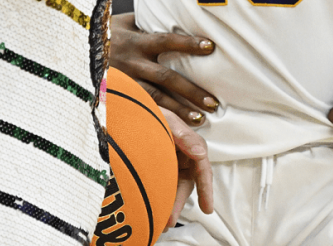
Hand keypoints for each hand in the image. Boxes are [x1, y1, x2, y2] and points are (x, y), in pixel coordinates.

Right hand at [110, 13, 218, 125]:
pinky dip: (160, 119)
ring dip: (179, 110)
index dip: (188, 43)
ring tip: (201, 118)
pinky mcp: (118, 97)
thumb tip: (173, 15)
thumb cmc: (102, 34)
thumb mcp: (122, 22)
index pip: (166, 41)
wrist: (70, 51)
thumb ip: (145, 22)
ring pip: (155, 99)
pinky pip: (141, 110)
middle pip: (166, 77)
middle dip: (191, 90)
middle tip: (214, 102)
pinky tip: (176, 128)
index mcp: (135, 42)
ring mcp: (124, 83)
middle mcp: (131, 63)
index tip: (210, 46)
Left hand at [159, 107, 213, 227]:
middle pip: (186, 182)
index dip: (206, 187)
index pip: (201, 166)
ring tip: (160, 222)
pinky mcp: (156, 167)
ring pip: (174, 187)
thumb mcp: (165, 118)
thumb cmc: (147, 111)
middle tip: (169, 220)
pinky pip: (161, 185)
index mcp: (188, 141)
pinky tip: (153, 211)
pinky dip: (160, 198)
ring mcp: (169, 161)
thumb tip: (201, 153)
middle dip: (179, 202)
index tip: (207, 207)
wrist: (125, 110)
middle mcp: (182, 154)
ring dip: (169, 204)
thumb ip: (183, 135)